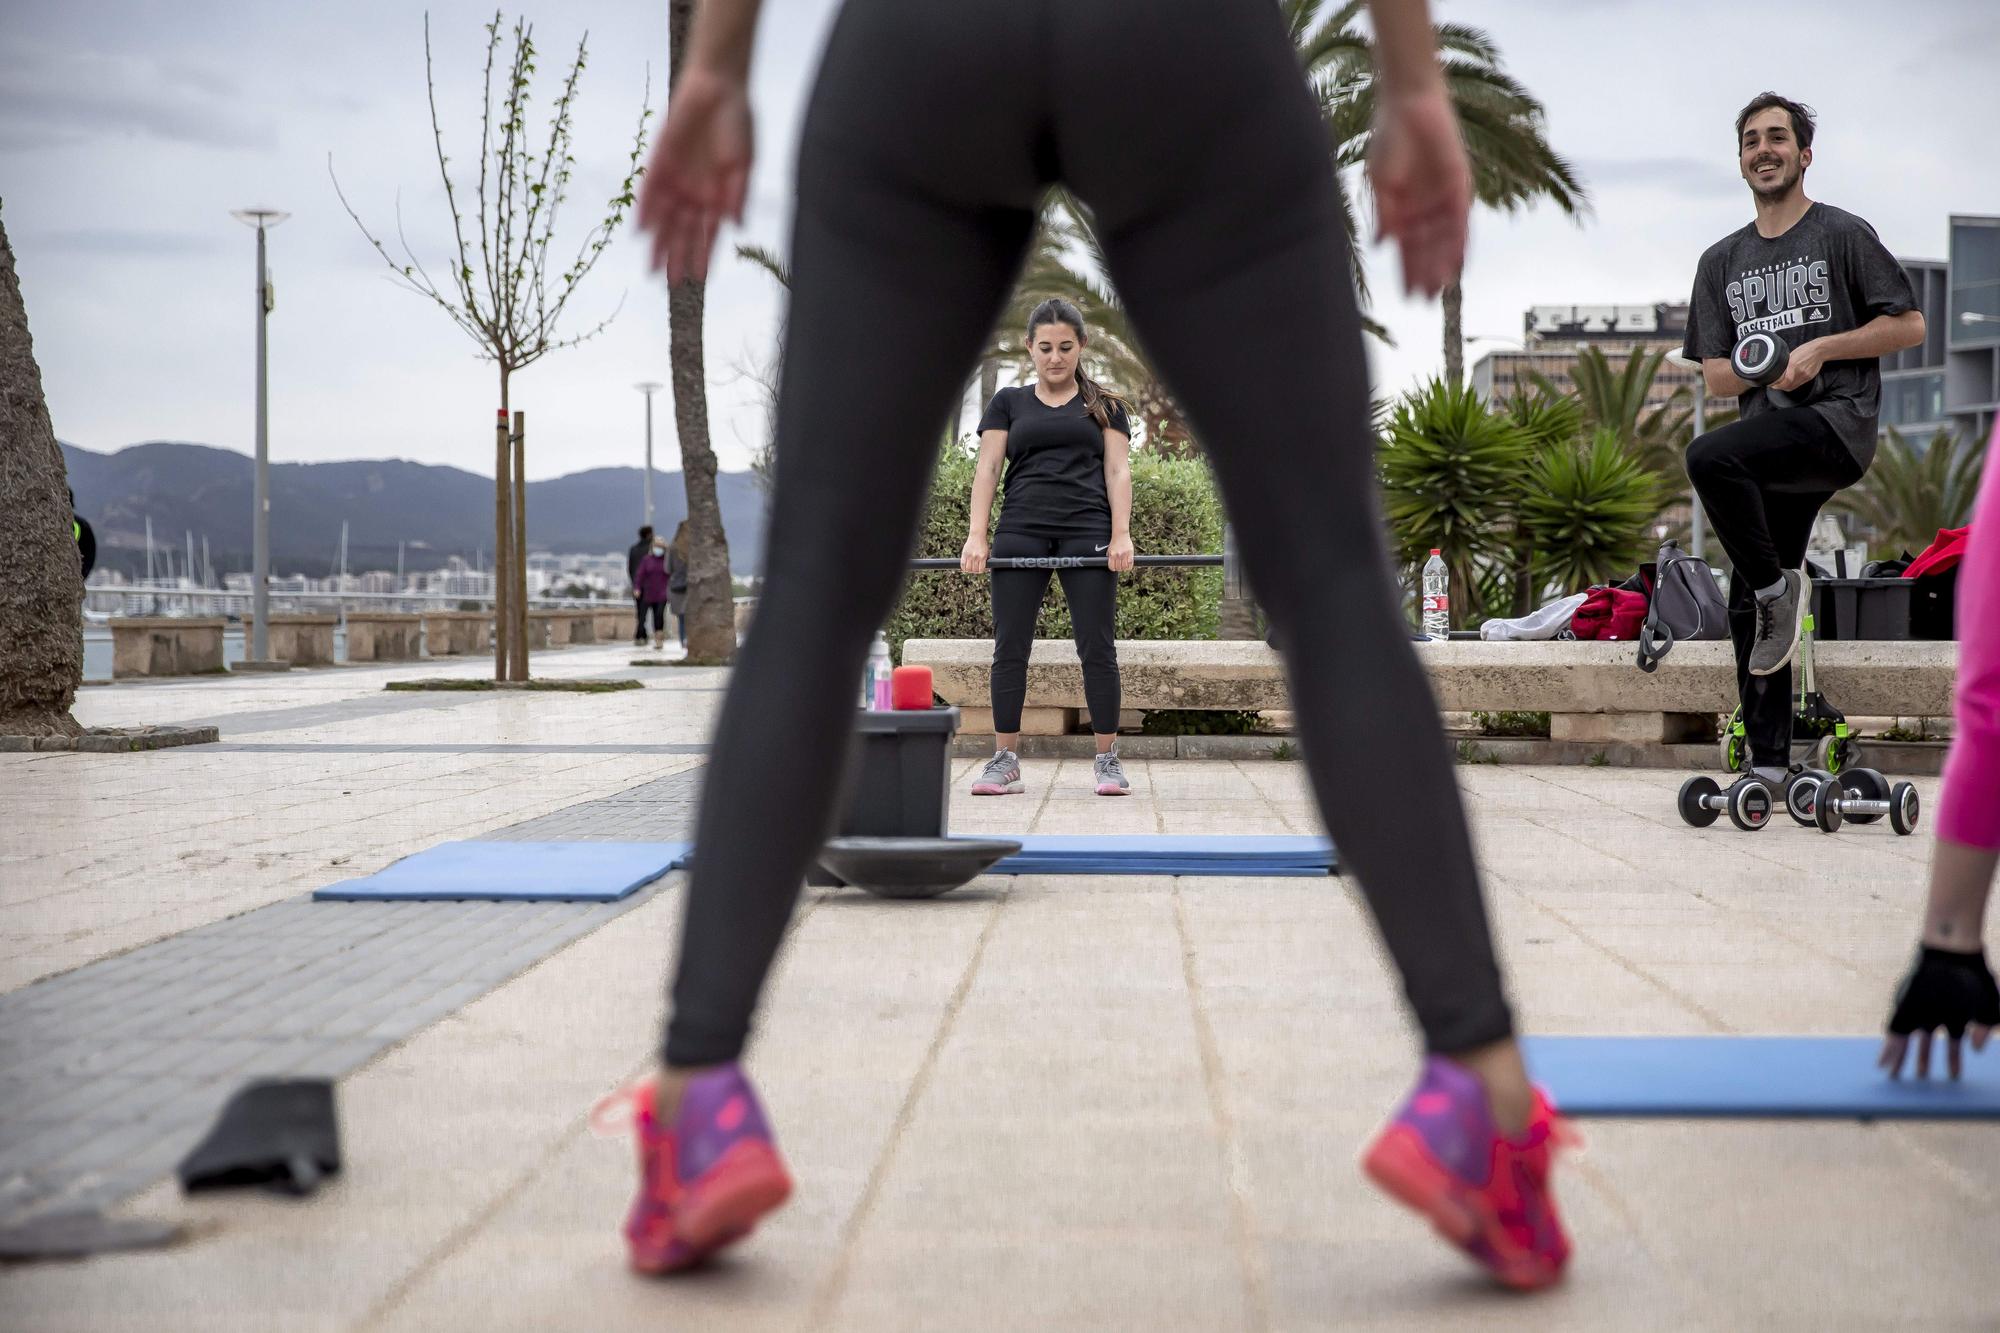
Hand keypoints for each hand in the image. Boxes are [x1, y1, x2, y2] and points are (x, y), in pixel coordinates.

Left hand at [636, 66, 752, 283]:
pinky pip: (649, 191)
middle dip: (677, 256)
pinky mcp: (659, 161)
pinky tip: (641, 231)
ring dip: (659, 243)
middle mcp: (696, 191)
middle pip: (684, 231)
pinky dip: (645, 211)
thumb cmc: (738, 123)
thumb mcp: (745, 162)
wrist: (718, 87)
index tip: (700, 278)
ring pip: (665, 218)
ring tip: (652, 268)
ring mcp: (677, 178)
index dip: (705, 255)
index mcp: (719, 195)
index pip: (710, 233)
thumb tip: (735, 226)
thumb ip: (738, 194)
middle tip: (669, 283)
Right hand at [960, 533, 989, 574]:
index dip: (980, 571)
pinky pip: (962, 564)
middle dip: (975, 571)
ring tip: (970, 569)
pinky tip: (965, 568)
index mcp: (982, 557)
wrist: (977, 535)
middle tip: (975, 569)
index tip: (980, 570)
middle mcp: (976, 557)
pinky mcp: (964, 554)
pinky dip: (963, 568)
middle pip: (974, 570)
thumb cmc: (983, 544)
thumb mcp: (987, 552)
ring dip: (969, 570)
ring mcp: (969, 556)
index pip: (981, 570)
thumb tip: (986, 569)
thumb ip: (985, 560)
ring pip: (968, 569)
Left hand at [1105, 534, 1134, 572]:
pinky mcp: (1130, 553)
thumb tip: (1110, 563)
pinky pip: (1130, 563)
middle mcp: (1118, 555)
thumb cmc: (1115, 542)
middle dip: (1119, 569)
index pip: (1112, 567)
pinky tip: (1128, 564)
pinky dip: (1129, 566)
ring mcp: (1124, 554)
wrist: (1120, 534)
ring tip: (1124, 566)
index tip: (1114, 568)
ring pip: (1124, 567)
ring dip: (1124, 568)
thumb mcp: (1109, 549)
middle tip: (1120, 567)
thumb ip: (1109, 556)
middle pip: (1119, 568)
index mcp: (1112, 555)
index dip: (1113, 569)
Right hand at [1366, 88, 1470, 297]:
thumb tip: (1381, 244)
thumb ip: (1384, 213)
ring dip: (1441, 265)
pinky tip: (1458, 264)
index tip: (1407, 295)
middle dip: (1426, 274)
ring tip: (1439, 289)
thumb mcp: (1380, 182)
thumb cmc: (1389, 138)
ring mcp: (1443, 199)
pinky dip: (1460, 244)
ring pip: (1444, 241)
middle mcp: (1425, 208)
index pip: (1407, 248)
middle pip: (1427, 249)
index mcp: (1403, 209)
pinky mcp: (1459, 187)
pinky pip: (1462, 222)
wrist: (1409, 104)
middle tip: (1425, 302)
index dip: (1407, 271)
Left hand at [1771, 338, 1826, 392]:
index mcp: (1793, 365)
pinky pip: (1798, 384)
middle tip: (1775, 385)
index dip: (1777, 385)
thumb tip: (1778, 370)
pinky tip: (1790, 382)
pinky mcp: (1809, 377)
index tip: (1772, 384)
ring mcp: (1805, 375)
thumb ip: (1786, 364)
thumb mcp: (1792, 355)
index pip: (1784, 381)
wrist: (1819, 351)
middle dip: (1779, 387)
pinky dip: (1792, 385)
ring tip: (1781, 385)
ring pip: (1792, 387)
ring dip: (1785, 387)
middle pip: (1787, 386)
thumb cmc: (1806, 350)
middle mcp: (1799, 371)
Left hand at [1880, 946, 1999, 1079]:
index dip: (1952, 1060)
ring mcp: (1917, 1012)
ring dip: (1902, 1060)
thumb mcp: (1989, 1006)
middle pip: (1926, 1045)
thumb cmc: (1974, 977)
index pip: (1952, 1045)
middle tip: (1920, 1080)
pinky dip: (1889, 1049)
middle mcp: (1934, 1015)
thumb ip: (1986, 1028)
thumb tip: (1977, 1049)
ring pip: (1908, 1041)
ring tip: (1897, 1077)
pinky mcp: (1903, 1008)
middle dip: (1924, 1062)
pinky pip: (1894, 1033)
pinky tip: (1883, 1064)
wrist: (1952, 953)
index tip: (1953, 1076)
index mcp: (1954, 1016)